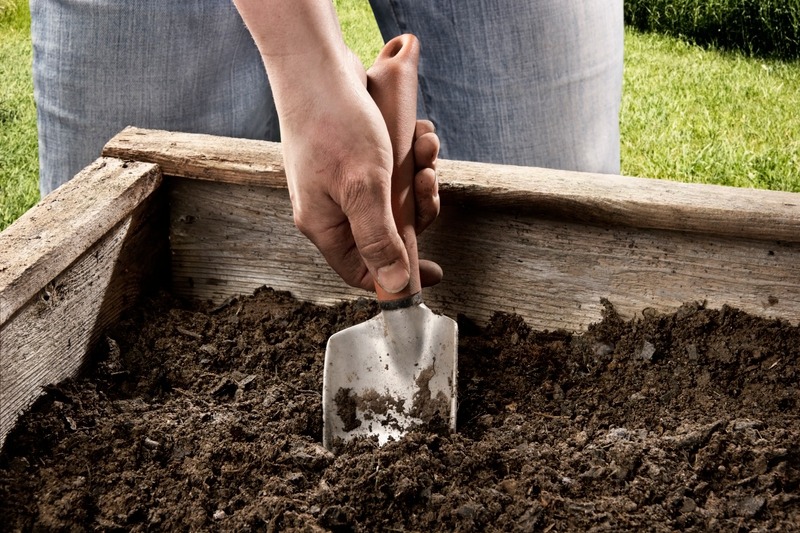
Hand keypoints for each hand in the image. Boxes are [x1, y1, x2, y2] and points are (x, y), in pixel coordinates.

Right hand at [233, 1, 439, 291]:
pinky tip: (416, 134)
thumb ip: (380, 239)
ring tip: (424, 147)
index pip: (362, 271)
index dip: (398, 275)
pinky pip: (392, 170)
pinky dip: (410, 155)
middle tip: (427, 182)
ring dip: (417, 174)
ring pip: (394, 197)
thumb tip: (395, 287)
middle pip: (387, 232)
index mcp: (325, 225)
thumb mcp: (364, 188)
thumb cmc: (334, 124)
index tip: (435, 271)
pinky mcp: (354, 157)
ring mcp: (342, 181)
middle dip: (417, 207)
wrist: (315, 65)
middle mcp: (331, 207)